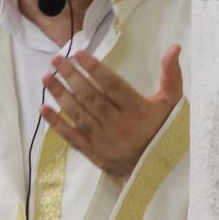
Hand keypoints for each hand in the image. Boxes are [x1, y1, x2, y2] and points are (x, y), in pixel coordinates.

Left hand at [40, 44, 182, 180]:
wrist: (160, 171)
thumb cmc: (164, 129)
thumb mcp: (172, 103)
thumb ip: (171, 74)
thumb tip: (174, 47)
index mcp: (139, 110)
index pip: (113, 85)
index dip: (95, 68)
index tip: (78, 53)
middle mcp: (120, 125)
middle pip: (91, 97)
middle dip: (71, 76)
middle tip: (56, 60)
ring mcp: (106, 141)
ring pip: (79, 115)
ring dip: (61, 95)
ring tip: (47, 77)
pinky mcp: (95, 154)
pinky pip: (73, 138)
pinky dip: (57, 124)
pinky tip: (44, 109)